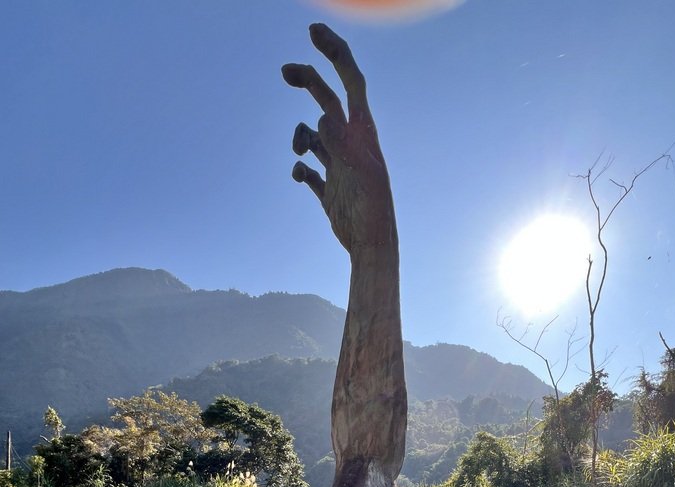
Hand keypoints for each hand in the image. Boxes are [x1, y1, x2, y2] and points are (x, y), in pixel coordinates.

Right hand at [282, 24, 396, 253]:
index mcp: (363, 133)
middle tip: (283, 71)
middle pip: (326, 99)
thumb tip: (322, 117)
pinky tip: (298, 176)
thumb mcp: (360, 176)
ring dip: (298, 137)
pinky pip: (307, 169)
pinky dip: (298, 168)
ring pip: (311, 134)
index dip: (334, 54)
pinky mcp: (329, 188)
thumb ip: (342, 146)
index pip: (350, 82)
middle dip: (307, 81)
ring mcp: (338, 165)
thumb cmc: (372, 212)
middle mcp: (350, 144)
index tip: (313, 32)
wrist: (371, 246)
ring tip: (299, 154)